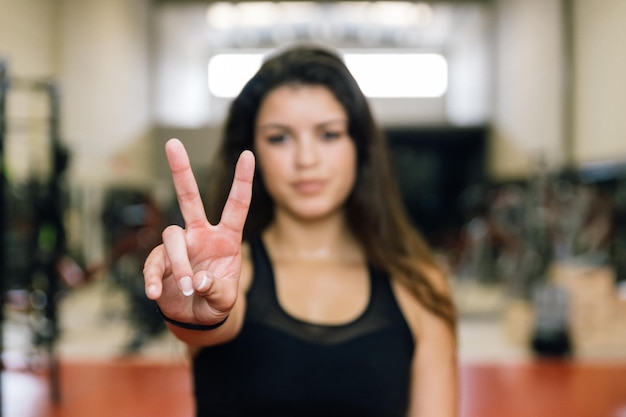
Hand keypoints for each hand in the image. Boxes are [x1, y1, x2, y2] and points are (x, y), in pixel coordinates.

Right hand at [143, 138, 254, 324]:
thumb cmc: (215, 301)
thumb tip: (199, 280)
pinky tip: (155, 293)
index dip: (242, 180)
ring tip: (188, 288)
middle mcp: (201, 235)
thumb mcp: (225, 299)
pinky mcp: (159, 262)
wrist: (195, 318)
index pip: (236, 205)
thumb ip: (216, 289)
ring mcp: (179, 246)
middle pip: (189, 198)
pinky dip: (153, 278)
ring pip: (173, 237)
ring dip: (180, 263)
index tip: (248, 154)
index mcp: (226, 238)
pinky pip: (153, 264)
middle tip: (172, 142)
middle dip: (181, 171)